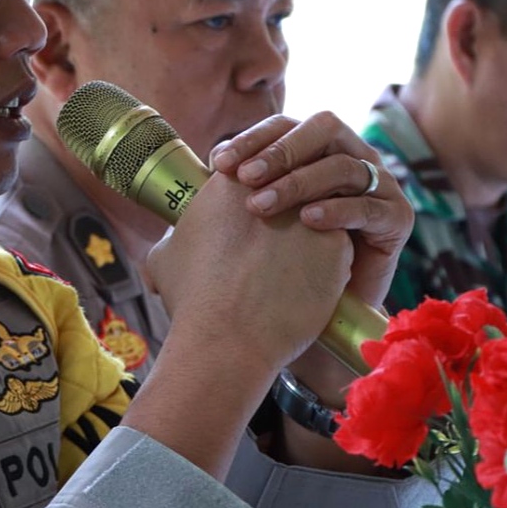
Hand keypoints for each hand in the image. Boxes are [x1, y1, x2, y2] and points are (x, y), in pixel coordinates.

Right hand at [131, 169, 352, 478]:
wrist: (228, 339)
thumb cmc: (192, 300)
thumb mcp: (165, 257)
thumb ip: (174, 238)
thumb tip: (171, 245)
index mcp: (231, 182)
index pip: (256, 168)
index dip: (258, 190)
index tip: (255, 214)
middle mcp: (274, 186)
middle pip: (293, 180)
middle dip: (292, 200)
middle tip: (282, 235)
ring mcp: (309, 212)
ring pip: (322, 206)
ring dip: (316, 224)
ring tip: (302, 256)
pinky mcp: (337, 243)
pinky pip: (341, 239)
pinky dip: (332, 256)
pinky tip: (318, 277)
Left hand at [207, 112, 409, 309]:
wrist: (318, 316)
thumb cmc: (277, 267)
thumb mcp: (246, 228)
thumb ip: (225, 202)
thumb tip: (195, 181)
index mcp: (314, 153)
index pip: (285, 127)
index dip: (252, 138)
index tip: (218, 164)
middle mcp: (349, 159)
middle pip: (322, 130)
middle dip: (280, 151)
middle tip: (245, 178)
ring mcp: (378, 186)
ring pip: (343, 165)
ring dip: (299, 182)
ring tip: (263, 207)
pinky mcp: (397, 219)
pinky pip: (370, 204)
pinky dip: (337, 209)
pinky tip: (306, 222)